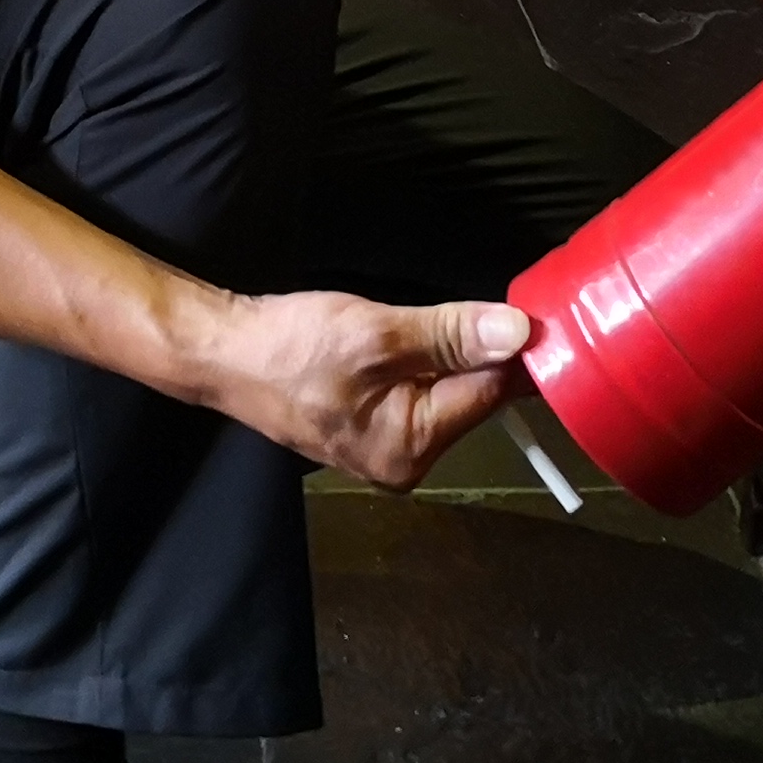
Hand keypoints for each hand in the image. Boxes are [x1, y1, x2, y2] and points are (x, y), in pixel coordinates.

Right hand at [200, 291, 533, 490]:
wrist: (222, 351)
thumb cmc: (291, 347)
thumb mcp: (377, 333)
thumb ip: (451, 335)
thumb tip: (519, 333)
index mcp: (409, 449)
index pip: (487, 395)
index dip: (514, 350)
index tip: (540, 312)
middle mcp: (404, 460)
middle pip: (470, 395)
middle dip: (481, 350)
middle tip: (497, 302)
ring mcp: (386, 444)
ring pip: (446, 388)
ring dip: (455, 351)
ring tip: (460, 314)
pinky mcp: (371, 422)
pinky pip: (420, 388)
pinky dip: (429, 358)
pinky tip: (424, 333)